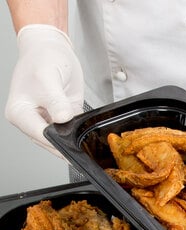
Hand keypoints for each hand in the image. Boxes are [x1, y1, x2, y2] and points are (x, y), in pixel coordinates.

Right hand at [5, 24, 83, 156]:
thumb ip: (56, 101)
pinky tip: (85, 130)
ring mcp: (47, 121)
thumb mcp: (48, 78)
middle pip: (51, 142)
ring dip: (74, 139)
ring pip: (63, 140)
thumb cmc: (43, 58)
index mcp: (20, 113)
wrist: (51, 48)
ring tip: (83, 134)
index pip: (40, 136)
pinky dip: (79, 133)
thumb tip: (62, 119)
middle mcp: (31, 120)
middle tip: (82, 143)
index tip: (73, 145)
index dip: (59, 143)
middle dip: (68, 143)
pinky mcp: (61, 120)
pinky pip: (71, 132)